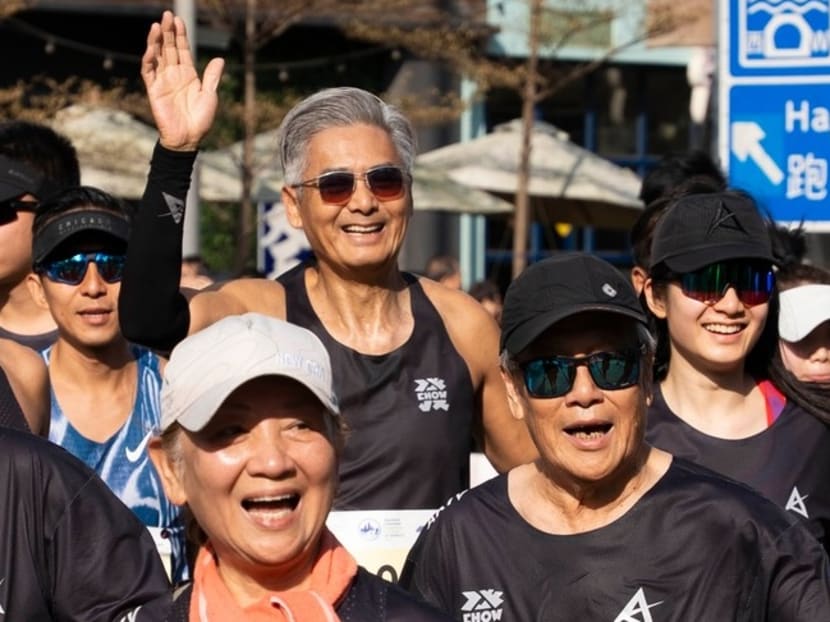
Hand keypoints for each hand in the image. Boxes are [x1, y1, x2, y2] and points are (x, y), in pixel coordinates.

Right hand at [141, 10, 224, 150]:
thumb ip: (212, 77)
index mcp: (188, 75)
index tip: (179, 20)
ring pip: (157, 56)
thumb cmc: (200, 120)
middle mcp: (174, 75)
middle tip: (167, 15)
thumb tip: (219, 59)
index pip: (182, 50)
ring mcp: (163, 81)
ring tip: (158, 25)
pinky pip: (149, 72)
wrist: (189, 139)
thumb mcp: (210, 96)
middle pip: (169, 48)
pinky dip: (149, 59)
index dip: (180, 35)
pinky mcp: (154, 90)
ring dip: (156, 41)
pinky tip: (151, 48)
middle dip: (168, 32)